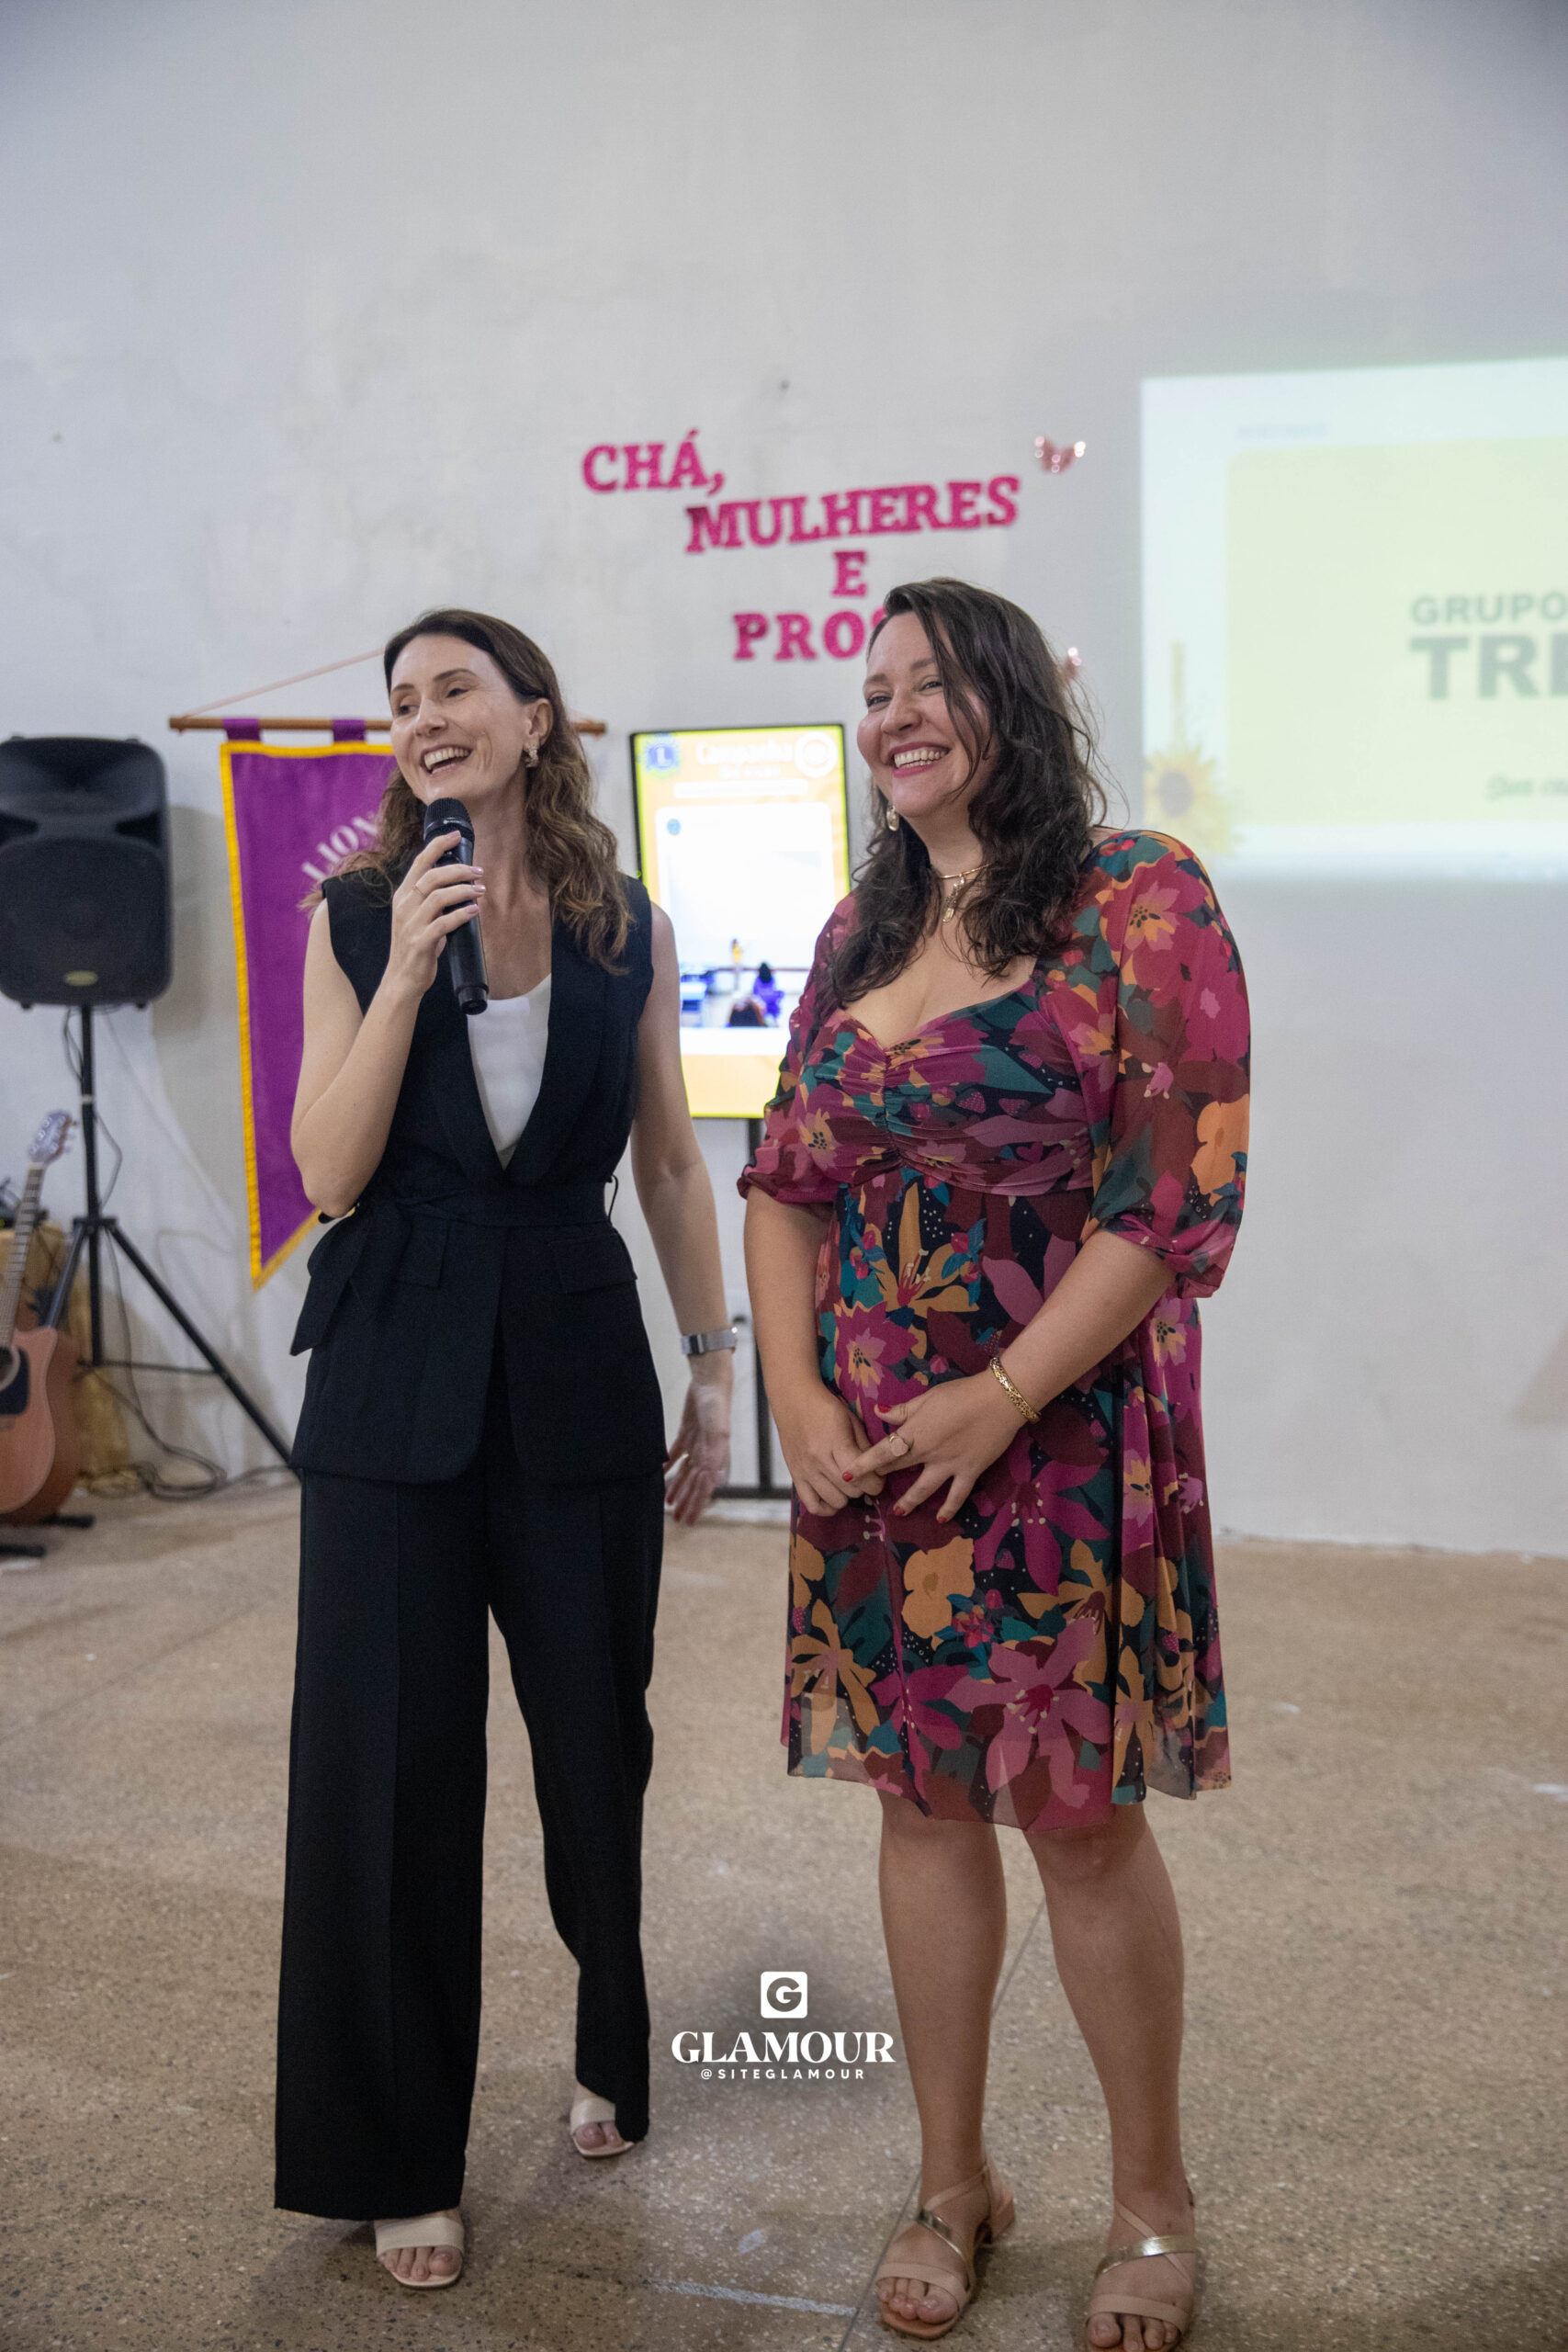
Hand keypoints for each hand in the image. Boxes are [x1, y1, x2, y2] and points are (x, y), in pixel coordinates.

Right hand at [384, 832, 485, 1001]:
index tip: (456, 835)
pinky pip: (444, 923)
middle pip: (432, 876)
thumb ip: (433, 902)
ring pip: (439, 896)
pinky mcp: (420, 942)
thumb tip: (459, 888)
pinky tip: (474, 911)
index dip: (438, 845)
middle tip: (479, 872)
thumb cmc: (415, 948)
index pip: (419, 862)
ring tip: (481, 890)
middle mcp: (404, 906)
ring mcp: (411, 924)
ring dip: (464, 890)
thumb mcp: (419, 918)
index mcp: (403, 896)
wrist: (402, 980)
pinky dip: (461, 914)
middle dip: (459, 869)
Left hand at [664, 1367, 731, 1524]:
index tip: (689, 1521)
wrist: (709, 1382)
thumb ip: (717, 1455)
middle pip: (694, 1484)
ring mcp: (696, 1445)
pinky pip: (675, 1455)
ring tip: (668, 1503)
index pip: (704, 1487)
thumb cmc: (716, 1406)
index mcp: (715, 1457)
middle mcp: (706, 1454)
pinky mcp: (686, 1434)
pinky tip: (659, 1475)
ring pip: (685, 1473)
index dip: (697, 1504)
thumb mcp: (717, 1431)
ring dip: (677, 1487)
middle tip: (677, 1518)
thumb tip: (717, 1481)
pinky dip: (668, 1466)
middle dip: (686, 1501)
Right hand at [773, 1387, 884, 1516]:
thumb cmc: (825, 1407)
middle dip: (865, 1488)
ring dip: (848, 1496)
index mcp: (835, 1443)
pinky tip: (834, 1498)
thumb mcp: (851, 1420)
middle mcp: (818, 1460)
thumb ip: (864, 1446)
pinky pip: (812, 1505)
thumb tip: (878, 1470)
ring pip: (835, 1501)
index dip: (876, 1483)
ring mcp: (805, 1470)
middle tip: (866, 1479)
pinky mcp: (795, 1476)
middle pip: (851, 1490)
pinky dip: (826, 1508)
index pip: (861, 1475)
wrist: (793, 1399)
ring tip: (849, 1485)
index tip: (879, 1479)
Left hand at [855, 1371, 1025, 1522]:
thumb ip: (903, 1410)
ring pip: (924, 1489)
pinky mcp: (969, 1471)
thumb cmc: (961, 1394)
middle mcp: (928, 1453)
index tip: (846, 1475)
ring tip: (897, 1513)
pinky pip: (957, 1494)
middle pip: (899, 1468)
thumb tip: (878, 1412)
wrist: (999, 1400)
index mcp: (915, 1433)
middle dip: (881, 1479)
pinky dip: (949, 1508)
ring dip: (909, 1502)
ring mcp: (949, 1465)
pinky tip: (941, 1520)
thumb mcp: (928, 1397)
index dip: (863, 1464)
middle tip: (867, 1491)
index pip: (883, 1451)